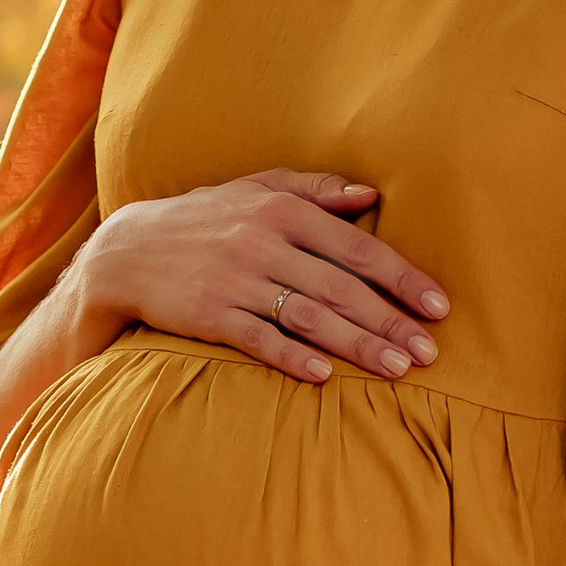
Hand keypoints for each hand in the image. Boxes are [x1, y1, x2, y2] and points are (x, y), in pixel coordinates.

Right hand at [83, 169, 449, 386]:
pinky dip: (290, 356)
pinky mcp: (208, 314)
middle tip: (429, 352)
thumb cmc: (206, 219)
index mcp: (282, 209)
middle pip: (340, 288)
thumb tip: (370, 194)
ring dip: (356, 345)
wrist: (128, 251)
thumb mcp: (255, 189)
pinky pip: (257, 338)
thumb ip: (314, 189)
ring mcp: (234, 279)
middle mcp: (262, 242)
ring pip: (308, 316)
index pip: (356, 247)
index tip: (438, 306)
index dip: (402, 278)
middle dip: (390, 321)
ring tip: (397, 369)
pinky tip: (323, 376)